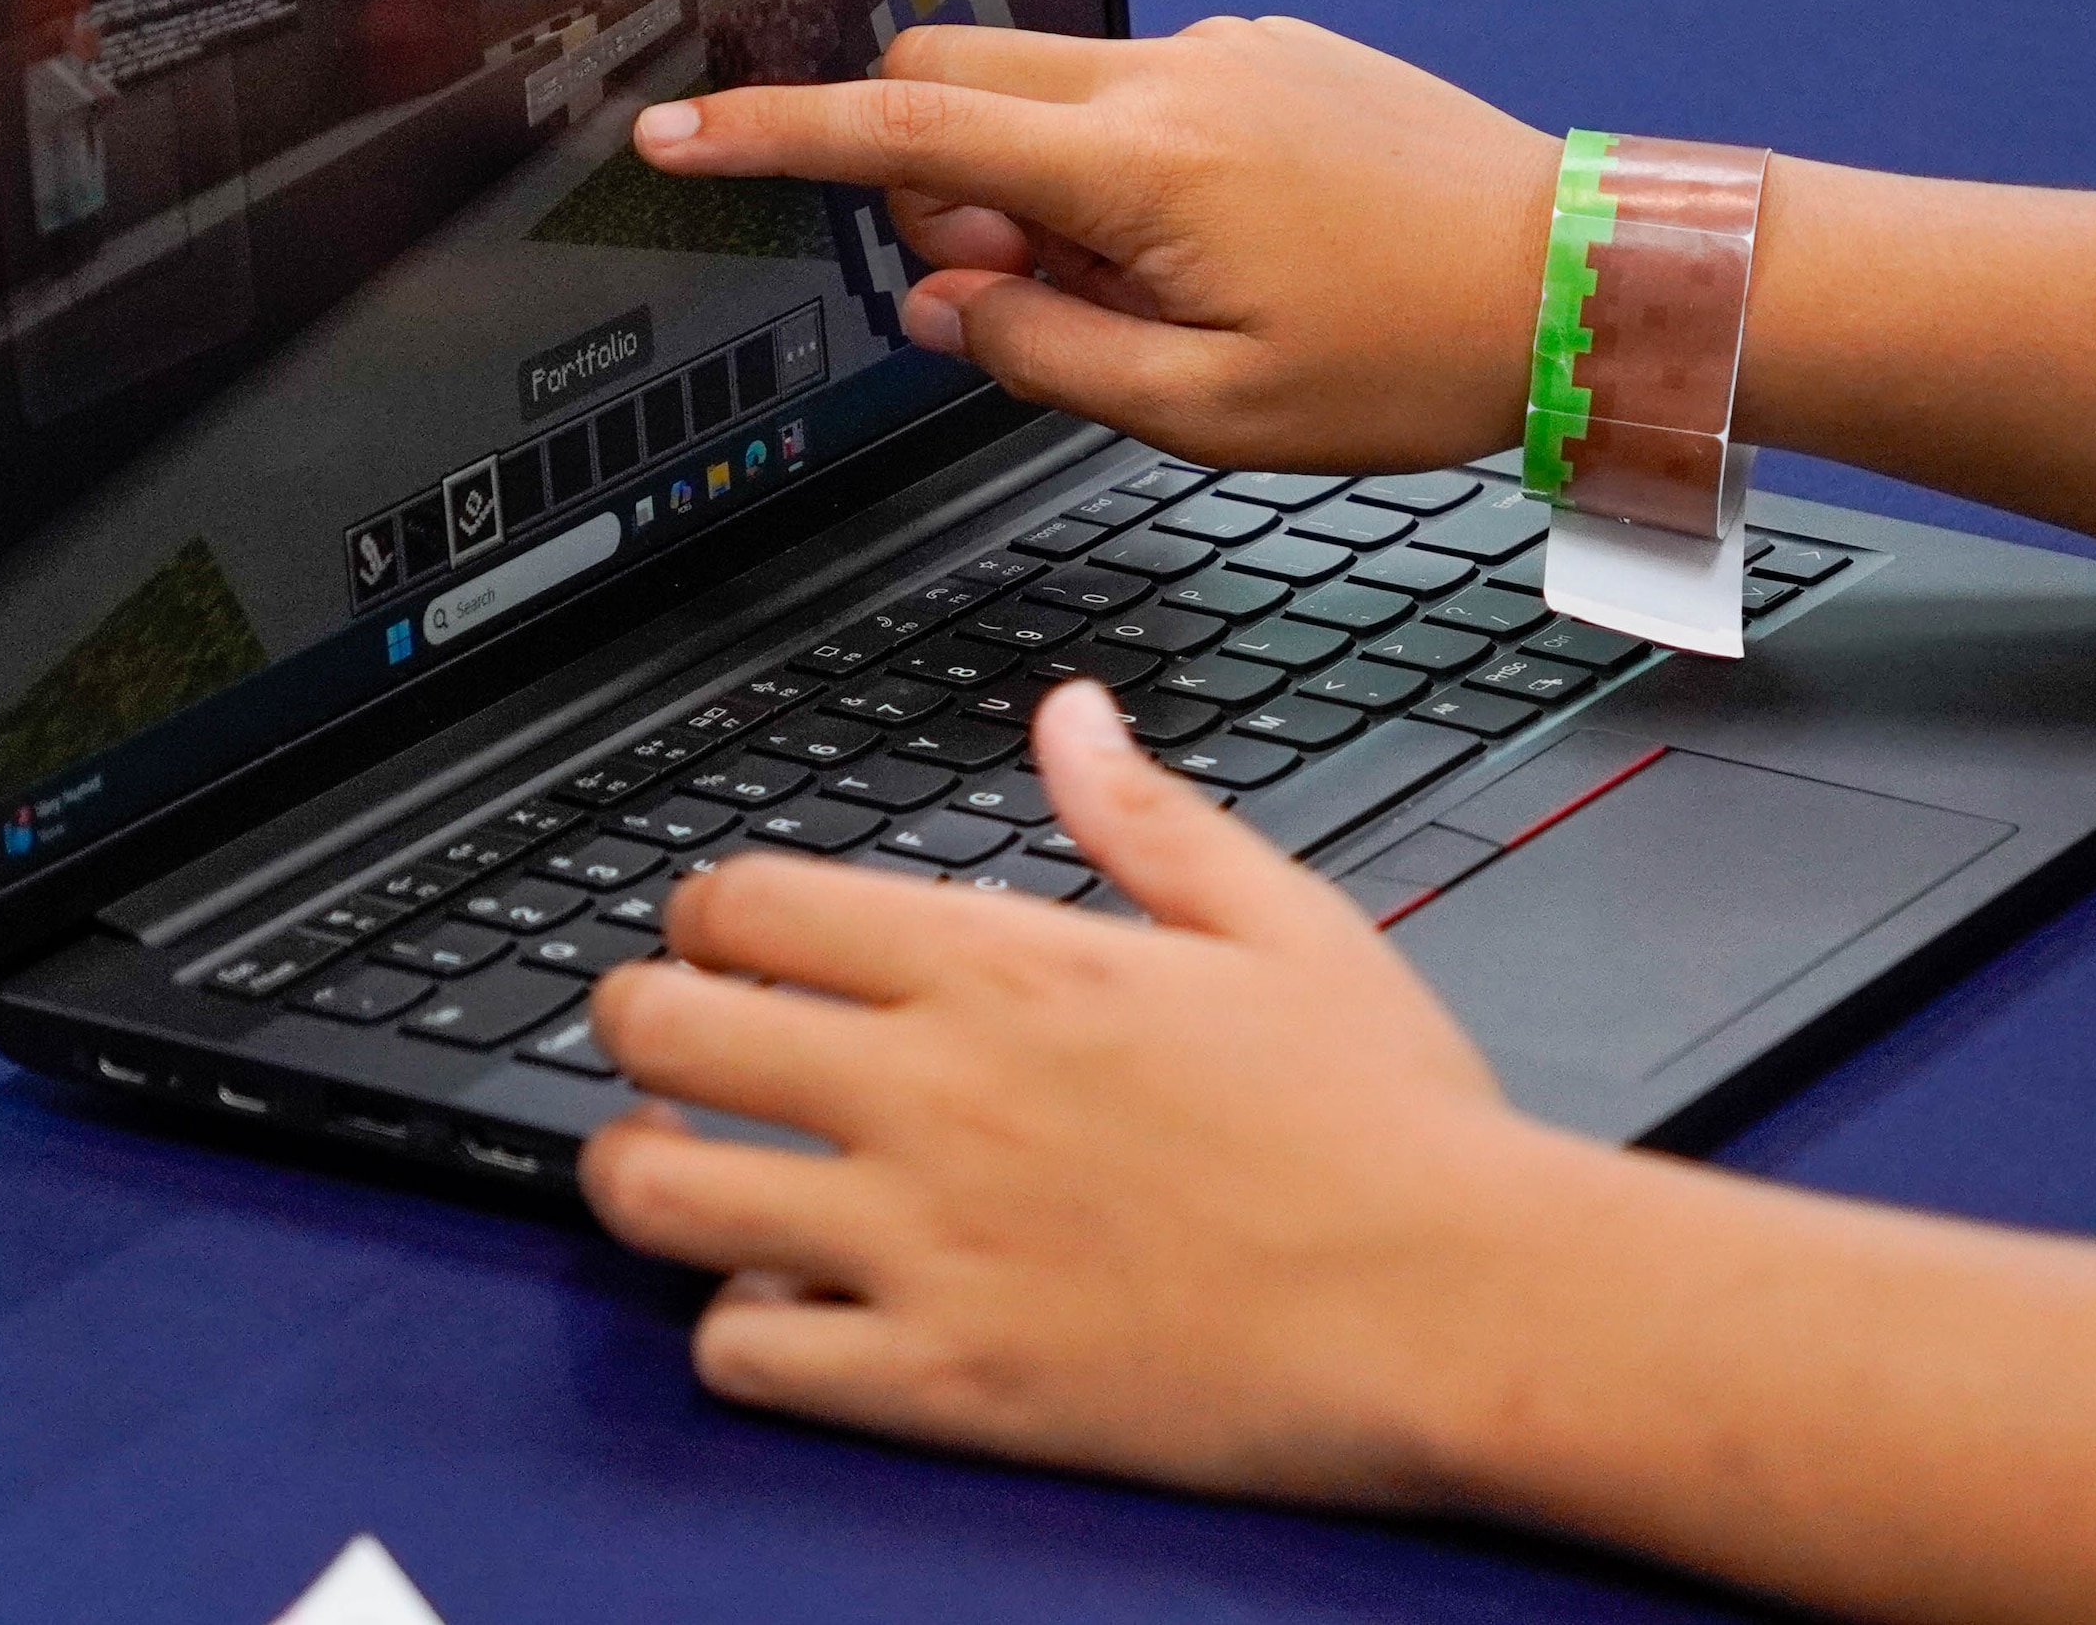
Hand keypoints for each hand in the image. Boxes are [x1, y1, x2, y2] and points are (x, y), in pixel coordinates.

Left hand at [575, 678, 1591, 1503]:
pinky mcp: (944, 1379)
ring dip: (637, 1174)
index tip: (719, 936)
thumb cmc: (1392, 1124)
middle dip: (633, 1023)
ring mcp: (923, 1242)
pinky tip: (775, 1304)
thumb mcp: (1280, 919)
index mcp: (1007, 966)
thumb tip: (1070, 716)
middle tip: (657, 1039)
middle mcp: (934, 1093)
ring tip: (668, 1169)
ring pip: (658, 1194)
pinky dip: (732, 1327)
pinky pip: (743, 1353)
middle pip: (663, 1029)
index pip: (749, 902)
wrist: (1462, 1303)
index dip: (704, 913)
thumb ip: (1144, 814)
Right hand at [629, 15, 1554, 471]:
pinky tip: (1217, 260)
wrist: (1579, 276)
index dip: (770, 133)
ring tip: (1150, 301)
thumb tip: (938, 297)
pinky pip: (1135, 100)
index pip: (901, 127)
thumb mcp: (1207, 411)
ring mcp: (1224, 50)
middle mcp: (1170, 74)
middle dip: (920, 178)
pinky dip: (1115, 175)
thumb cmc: (1413, 354)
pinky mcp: (1268, 55)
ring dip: (1035, 190)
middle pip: (954, 80)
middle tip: (1002, 290)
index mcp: (1138, 162)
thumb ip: (1042, 350)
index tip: (674, 132)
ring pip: (1046, 95)